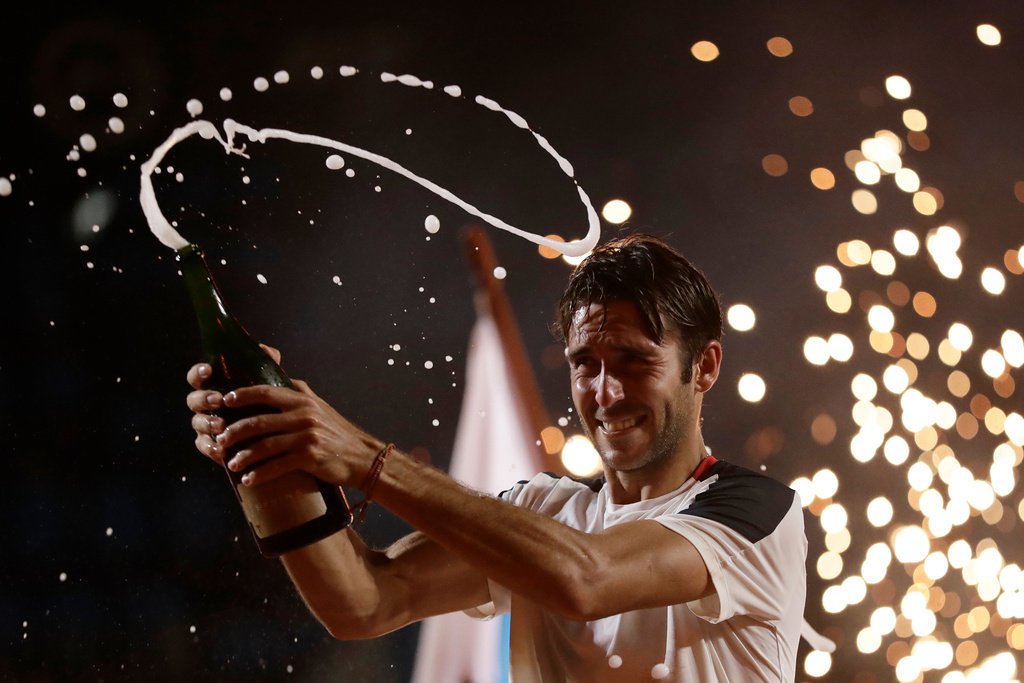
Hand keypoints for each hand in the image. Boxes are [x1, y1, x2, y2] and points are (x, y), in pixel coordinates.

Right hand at [185, 344, 281, 462]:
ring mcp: (206, 425)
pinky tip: (222, 450)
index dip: (199, 372)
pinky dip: (211, 448)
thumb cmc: (265, 404)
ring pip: (197, 422)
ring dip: (208, 423)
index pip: (197, 376)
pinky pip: (204, 446)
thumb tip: (266, 350)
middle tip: (219, 399)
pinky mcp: (210, 445)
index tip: (209, 370)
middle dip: (204, 398)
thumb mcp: (267, 385)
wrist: (271, 435)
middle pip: (193, 399)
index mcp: (214, 387)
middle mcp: (206, 405)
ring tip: (222, 425)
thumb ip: (266, 366)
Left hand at [212, 378, 383, 489]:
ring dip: (244, 456)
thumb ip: (298, 393)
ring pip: (265, 445)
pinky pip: (277, 466)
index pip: (266, 391)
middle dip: (235, 431)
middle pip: (260, 421)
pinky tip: (249, 479)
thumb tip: (279, 378)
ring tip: (231, 463)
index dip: (243, 395)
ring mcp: (307, 436)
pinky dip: (260, 474)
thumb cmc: (337, 432)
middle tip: (221, 439)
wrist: (362, 457)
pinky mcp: (310, 457)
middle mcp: (304, 415)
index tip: (226, 401)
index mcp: (303, 400)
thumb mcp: (320, 406)